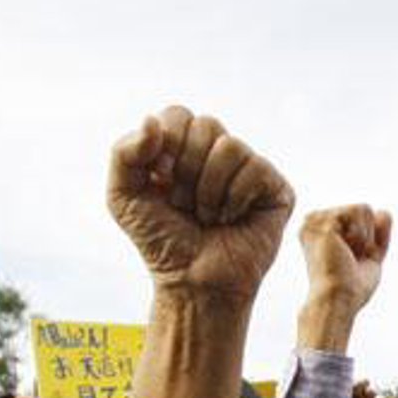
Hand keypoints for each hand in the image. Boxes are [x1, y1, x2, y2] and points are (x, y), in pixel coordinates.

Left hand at [107, 104, 292, 309]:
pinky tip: (231, 220)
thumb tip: (152, 122)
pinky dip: (233, 199)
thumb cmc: (161, 242)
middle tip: (185, 205)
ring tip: (207, 216)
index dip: (167, 145)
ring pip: (229, 146)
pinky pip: (254, 167)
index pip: (177, 115)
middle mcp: (218, 153)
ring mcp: (248, 168)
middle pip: (205, 125)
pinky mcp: (274, 187)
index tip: (161, 180)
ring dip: (208, 190)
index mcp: (184, 147)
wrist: (193, 282)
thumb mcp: (123, 197)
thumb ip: (123, 153)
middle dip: (187, 172)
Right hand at [299, 204, 391, 321]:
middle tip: (349, 260)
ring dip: (365, 237)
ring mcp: (317, 220)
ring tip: (346, 256)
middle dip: (367, 237)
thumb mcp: (370, 257)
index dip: (368, 240)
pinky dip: (361, 235)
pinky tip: (344, 251)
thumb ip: (377, 235)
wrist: (338, 300)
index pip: (359, 218)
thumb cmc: (351, 288)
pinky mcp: (324, 221)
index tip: (352, 261)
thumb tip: (385, 211)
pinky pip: (360, 211)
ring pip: (363, 209)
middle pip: (363, 210)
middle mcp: (314, 222)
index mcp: (320, 230)